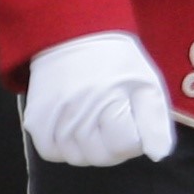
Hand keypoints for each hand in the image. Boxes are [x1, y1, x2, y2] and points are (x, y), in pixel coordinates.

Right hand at [20, 30, 176, 168]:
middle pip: (101, 157)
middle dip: (113, 145)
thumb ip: (156, 122)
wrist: (72, 35)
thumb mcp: (146, 83)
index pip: (126, 146)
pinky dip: (63, 147)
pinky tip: (71, 126)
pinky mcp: (35, 118)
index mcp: (110, 96)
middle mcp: (79, 108)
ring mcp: (54, 115)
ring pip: (76, 158)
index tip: (131, 118)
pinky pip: (51, 152)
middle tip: (112, 119)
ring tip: (92, 121)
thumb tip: (158, 156)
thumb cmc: (115, 62)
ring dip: (88, 147)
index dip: (134, 137)